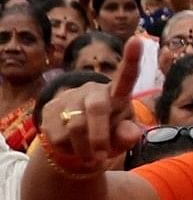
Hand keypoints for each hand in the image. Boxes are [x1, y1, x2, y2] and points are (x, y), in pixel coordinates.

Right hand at [36, 38, 146, 172]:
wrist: (76, 143)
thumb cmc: (109, 136)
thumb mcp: (123, 138)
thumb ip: (128, 135)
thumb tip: (130, 133)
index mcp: (117, 94)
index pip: (126, 77)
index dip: (132, 60)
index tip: (138, 40)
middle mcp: (92, 90)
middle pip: (96, 110)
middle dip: (100, 137)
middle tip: (102, 158)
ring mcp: (69, 98)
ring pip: (75, 127)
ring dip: (84, 150)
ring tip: (91, 159)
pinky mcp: (49, 109)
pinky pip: (57, 135)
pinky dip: (68, 150)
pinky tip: (72, 148)